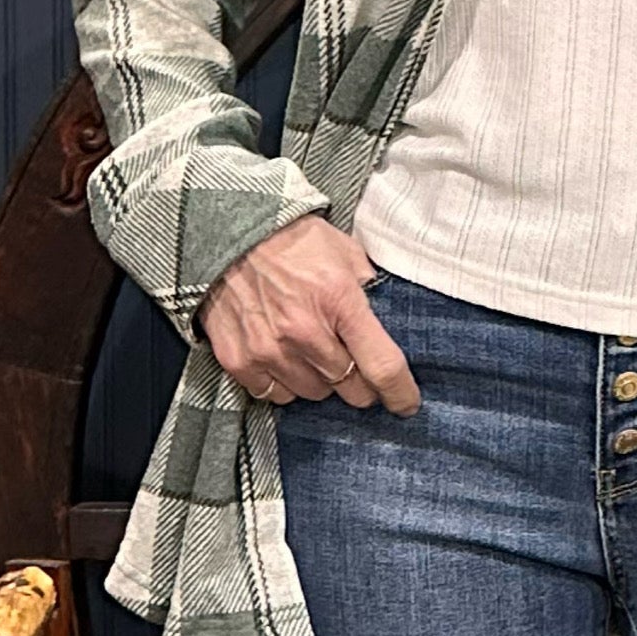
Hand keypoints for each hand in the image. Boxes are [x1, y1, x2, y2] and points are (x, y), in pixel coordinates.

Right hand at [197, 214, 420, 415]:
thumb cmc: (292, 238)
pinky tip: (284, 357)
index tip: (407, 404)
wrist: (229, 232)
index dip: (400, 392)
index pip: (381, 365)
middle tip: (355, 365)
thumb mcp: (345, 249)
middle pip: (349, 388)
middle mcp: (305, 332)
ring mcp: (269, 350)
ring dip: (321, 380)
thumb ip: (367, 285)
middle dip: (360, 382)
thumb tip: (382, 316)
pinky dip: (284, 382)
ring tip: (313, 350)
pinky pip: (274, 394)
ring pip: (312, 394)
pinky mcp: (239, 360)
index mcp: (340, 301)